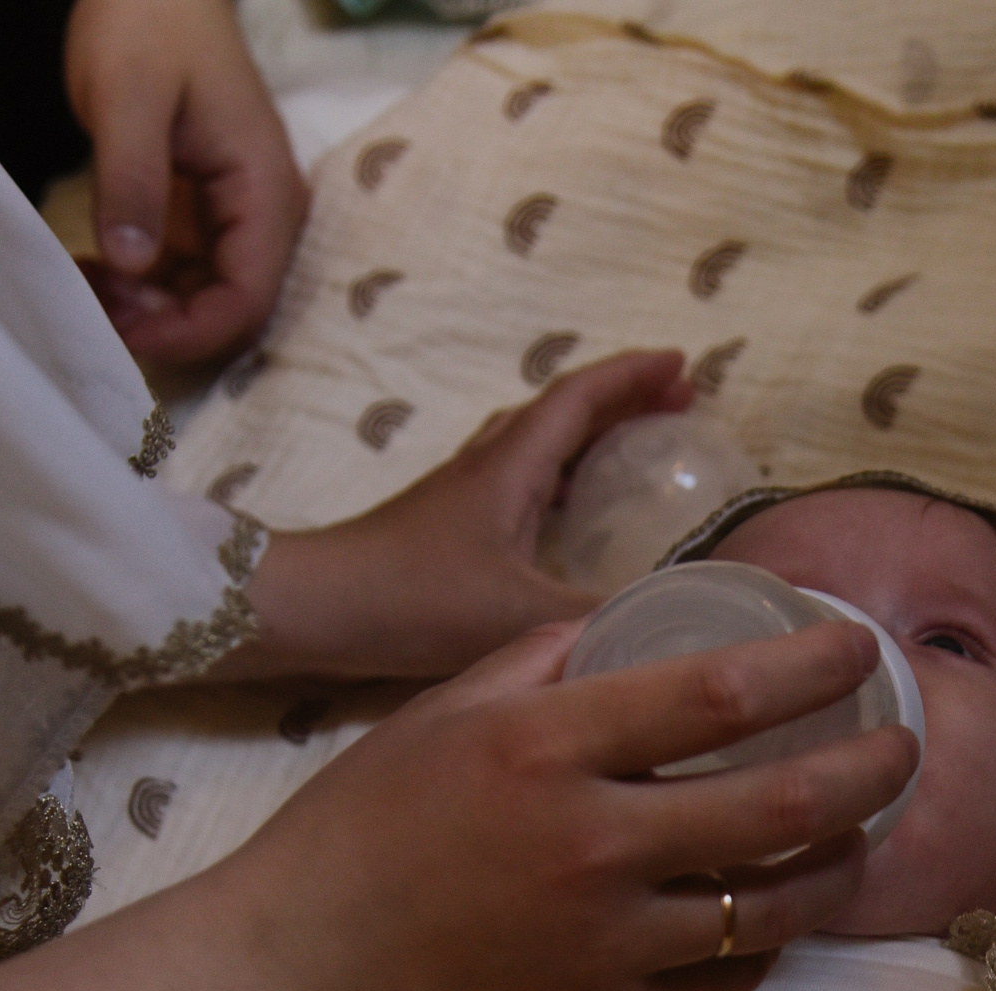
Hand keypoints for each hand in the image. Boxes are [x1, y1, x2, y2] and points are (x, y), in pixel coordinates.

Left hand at [65, 0, 306, 364]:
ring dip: (151, 311)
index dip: (189, 333)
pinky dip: (145, 286)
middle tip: (95, 305)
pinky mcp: (208, 211)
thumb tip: (131, 265)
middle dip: (166, 326)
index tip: (121, 332)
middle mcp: (265, 215)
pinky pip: (188, 272)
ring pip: (208, 298)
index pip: (247, 300)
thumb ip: (132, 180)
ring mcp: (238, 215)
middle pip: (232, 311)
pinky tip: (99, 269)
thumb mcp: (128, 97)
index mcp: (264, 192)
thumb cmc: (148, 25)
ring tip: (89, 286)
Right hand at [212, 614, 919, 990]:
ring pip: (777, 908)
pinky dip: (766, 944)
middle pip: (784, 805)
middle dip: (872, 771)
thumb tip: (645, 618)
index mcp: (548, 750)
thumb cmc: (361, 827)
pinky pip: (726, 980)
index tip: (860, 648)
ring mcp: (605, 944)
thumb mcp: (442, 712)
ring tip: (862, 836)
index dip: (815, 667)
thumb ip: (550, 660)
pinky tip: (775, 913)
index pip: (722, 694)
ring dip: (841, 866)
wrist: (298, 978)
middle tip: (904, 747)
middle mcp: (592, 845)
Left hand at [224, 350, 693, 680]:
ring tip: (635, 449)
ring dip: (589, 434)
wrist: (311, 609)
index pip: (580, 398)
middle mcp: (486, 467)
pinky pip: (519, 481)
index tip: (685, 365)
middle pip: (561, 411)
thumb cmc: (410, 600)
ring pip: (536, 443)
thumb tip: (677, 620)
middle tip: (678, 403)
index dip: (634, 377)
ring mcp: (461, 495)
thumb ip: (600, 618)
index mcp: (509, 467)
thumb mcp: (517, 614)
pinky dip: (559, 477)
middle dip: (621, 399)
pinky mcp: (445, 527)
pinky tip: (569, 519)